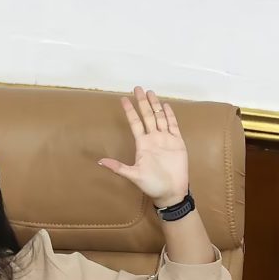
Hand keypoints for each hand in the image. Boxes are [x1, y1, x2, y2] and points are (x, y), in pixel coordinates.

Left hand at [98, 86, 188, 207]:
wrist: (171, 191)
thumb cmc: (151, 184)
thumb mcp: (133, 175)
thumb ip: (118, 167)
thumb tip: (100, 162)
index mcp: (142, 144)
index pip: (134, 123)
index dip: (129, 111)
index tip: (122, 99)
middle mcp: (153, 138)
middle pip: (147, 116)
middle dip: (142, 102)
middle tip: (138, 88)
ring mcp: (166, 139)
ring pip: (159, 118)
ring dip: (155, 105)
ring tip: (150, 92)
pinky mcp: (178, 142)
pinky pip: (174, 125)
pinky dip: (170, 115)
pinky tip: (166, 105)